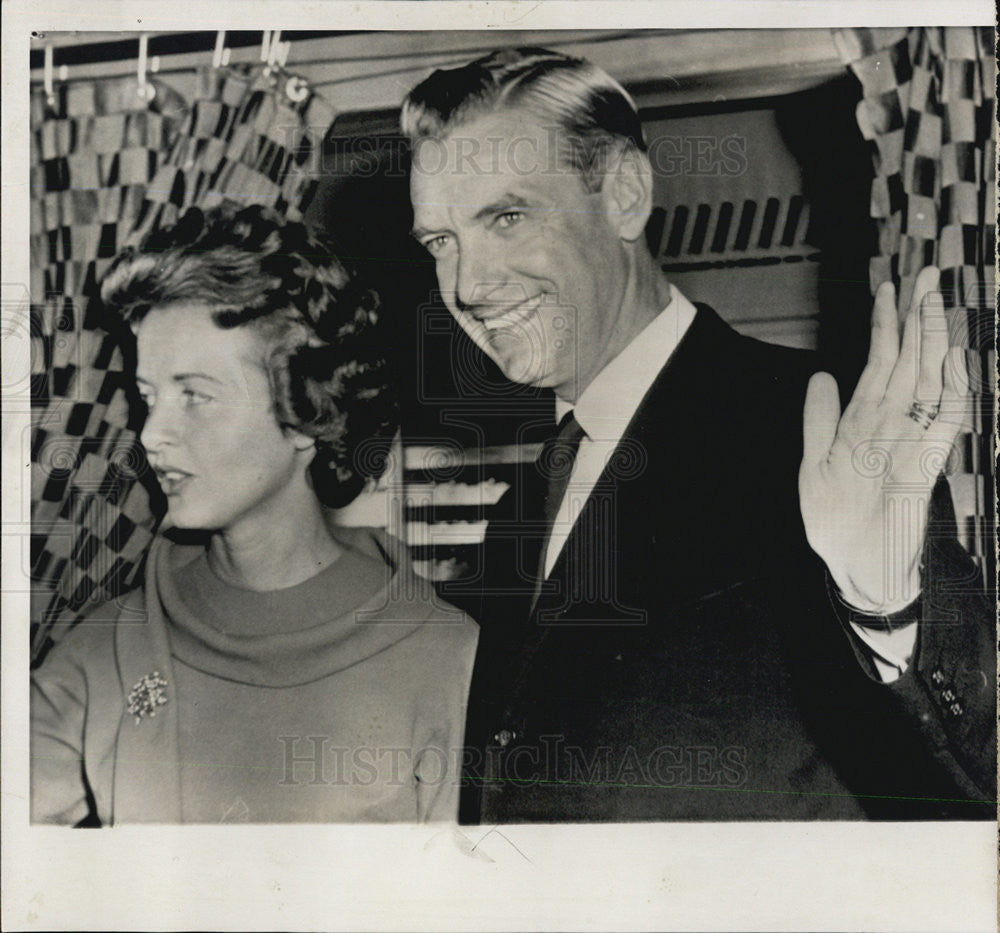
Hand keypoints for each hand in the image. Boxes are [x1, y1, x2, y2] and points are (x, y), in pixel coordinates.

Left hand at [799, 266, 968, 612]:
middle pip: (909, 361)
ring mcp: (912, 441)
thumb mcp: (814, 465)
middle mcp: (893, 425)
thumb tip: (821, 375)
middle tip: (923, 271)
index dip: (885, 327)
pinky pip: (945, 422)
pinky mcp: (926, 465)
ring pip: (928, 380)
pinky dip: (951, 391)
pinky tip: (953, 359)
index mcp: (865, 423)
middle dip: (916, 317)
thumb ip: (819, 421)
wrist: (855, 566)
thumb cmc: (836, 521)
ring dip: (932, 340)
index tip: (889, 288)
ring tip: (933, 298)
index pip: (880, 364)